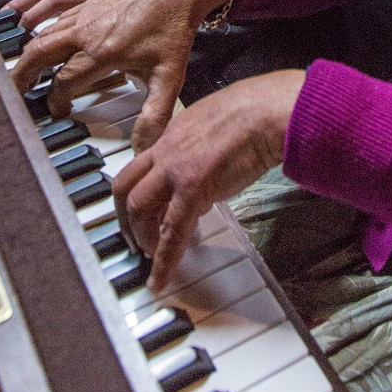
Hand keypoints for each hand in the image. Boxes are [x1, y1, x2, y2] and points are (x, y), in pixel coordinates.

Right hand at [10, 0, 230, 143]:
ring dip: (26, 43)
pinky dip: (32, 3)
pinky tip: (21, 10)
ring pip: (43, 24)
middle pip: (39, 52)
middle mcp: (85, 28)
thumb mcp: (169, 77)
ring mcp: (84, 4)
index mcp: (100, 52)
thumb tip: (144, 148)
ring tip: (17, 60)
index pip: (63, 82)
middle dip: (23, 73)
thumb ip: (154, 115)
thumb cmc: (173, 29)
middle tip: (16, 89)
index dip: (55, 100)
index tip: (58, 110)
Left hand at [114, 72, 304, 289]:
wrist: (267, 112)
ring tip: (150, 257)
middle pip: (125, 185)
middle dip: (124, 217)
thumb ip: (205, 150)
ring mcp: (175, 168)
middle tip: (134, 238)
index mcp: (174, 132)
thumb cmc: (256, 112)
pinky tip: (160, 279)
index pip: (142, 165)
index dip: (139, 191)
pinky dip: (163, 260)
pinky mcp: (192, 188)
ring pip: (137, 207)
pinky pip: (170, 231)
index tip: (142, 210)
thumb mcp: (217, 126)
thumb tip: (210, 176)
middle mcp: (167, 149)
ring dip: (140, 236)